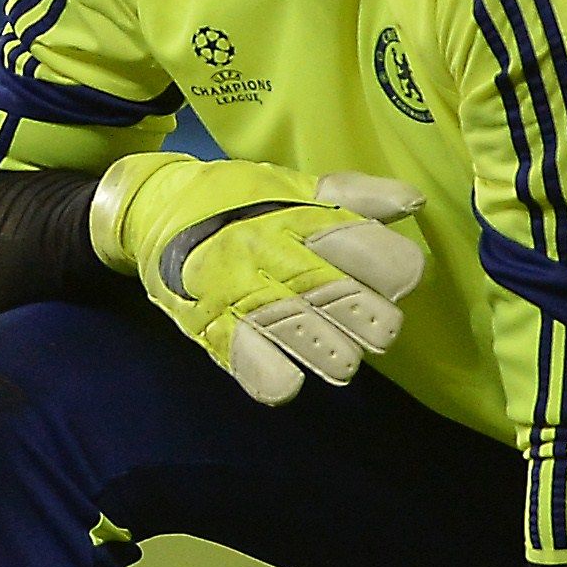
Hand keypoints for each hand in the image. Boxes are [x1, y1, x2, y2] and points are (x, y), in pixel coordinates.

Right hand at [91, 153, 424, 405]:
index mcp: (308, 219)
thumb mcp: (296, 186)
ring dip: (337, 356)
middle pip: (362, 312)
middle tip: (361, 322)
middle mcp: (282, 257)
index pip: (383, 258)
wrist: (154, 208)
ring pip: (323, 349)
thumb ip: (355, 196)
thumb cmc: (237, 199)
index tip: (388, 279)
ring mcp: (247, 296)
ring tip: (331, 349)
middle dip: (374, 325)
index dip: (396, 273)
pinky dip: (282, 380)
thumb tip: (412, 202)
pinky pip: (264, 373)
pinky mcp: (214, 330)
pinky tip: (286, 372)